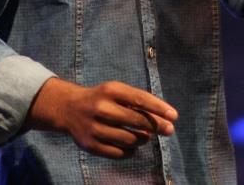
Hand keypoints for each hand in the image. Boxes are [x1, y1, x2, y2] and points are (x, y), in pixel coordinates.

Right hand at [26, 78, 177, 158]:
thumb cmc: (102, 99)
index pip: (139, 99)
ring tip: (145, 136)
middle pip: (136, 120)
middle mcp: (100, 108)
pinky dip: (130, 151)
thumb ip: (139, 101)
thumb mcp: (117, 92)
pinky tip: (132, 146)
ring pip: (129, 139)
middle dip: (156, 126)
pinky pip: (119, 153)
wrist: (69, 109)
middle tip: (169, 130)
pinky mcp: (90, 145)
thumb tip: (166, 118)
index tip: (174, 116)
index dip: (159, 108)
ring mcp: (94, 127)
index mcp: (110, 90)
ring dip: (143, 139)